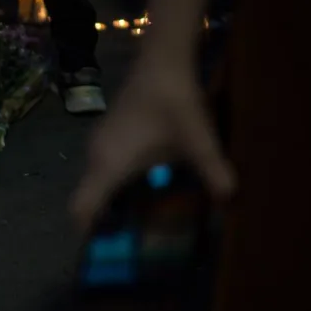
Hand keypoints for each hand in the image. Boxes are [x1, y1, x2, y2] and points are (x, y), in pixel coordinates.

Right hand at [70, 60, 235, 232]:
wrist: (162, 61)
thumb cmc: (174, 103)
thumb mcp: (198, 141)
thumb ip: (214, 172)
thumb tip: (229, 199)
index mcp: (109, 165)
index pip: (81, 207)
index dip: (87, 231)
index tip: (105, 249)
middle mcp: (97, 156)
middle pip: (89, 197)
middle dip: (107, 220)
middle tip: (135, 239)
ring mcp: (99, 141)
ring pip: (98, 180)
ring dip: (113, 198)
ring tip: (144, 214)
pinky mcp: (108, 131)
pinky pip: (105, 165)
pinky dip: (118, 180)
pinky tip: (147, 181)